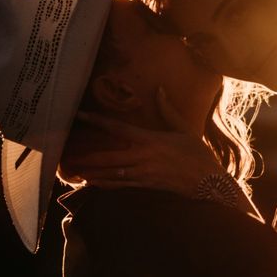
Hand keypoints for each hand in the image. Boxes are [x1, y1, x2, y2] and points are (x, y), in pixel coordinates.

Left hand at [73, 92, 223, 194]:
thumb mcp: (185, 129)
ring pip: (111, 173)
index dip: (98, 121)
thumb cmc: (199, 155)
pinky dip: (104, 184)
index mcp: (152, 141)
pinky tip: (91, 182)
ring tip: (73, 169)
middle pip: (108, 157)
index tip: (81, 115)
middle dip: (87, 156)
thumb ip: (168, 110)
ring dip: (91, 171)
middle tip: (67, 154)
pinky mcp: (146, 186)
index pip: (119, 128)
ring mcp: (143, 175)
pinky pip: (120, 185)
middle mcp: (144, 158)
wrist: (209, 183)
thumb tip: (160, 89)